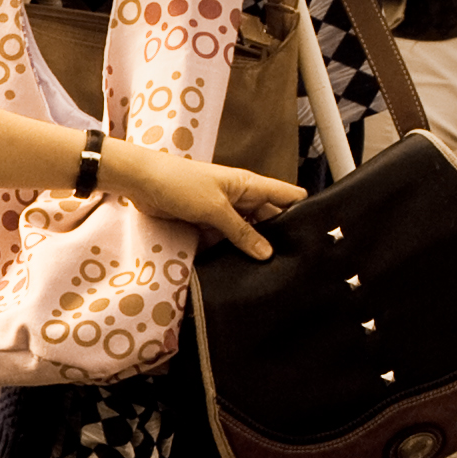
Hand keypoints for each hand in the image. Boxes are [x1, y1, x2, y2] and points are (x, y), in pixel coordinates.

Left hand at [111, 148, 298, 257]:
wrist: (141, 183)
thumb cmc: (180, 184)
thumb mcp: (215, 209)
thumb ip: (241, 232)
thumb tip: (267, 253)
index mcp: (250, 185)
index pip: (287, 196)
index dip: (303, 211)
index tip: (315, 236)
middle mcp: (241, 198)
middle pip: (269, 219)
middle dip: (277, 239)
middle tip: (290, 266)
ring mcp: (223, 212)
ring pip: (246, 233)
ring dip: (252, 249)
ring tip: (267, 274)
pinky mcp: (206, 224)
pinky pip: (225, 240)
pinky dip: (230, 252)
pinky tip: (238, 271)